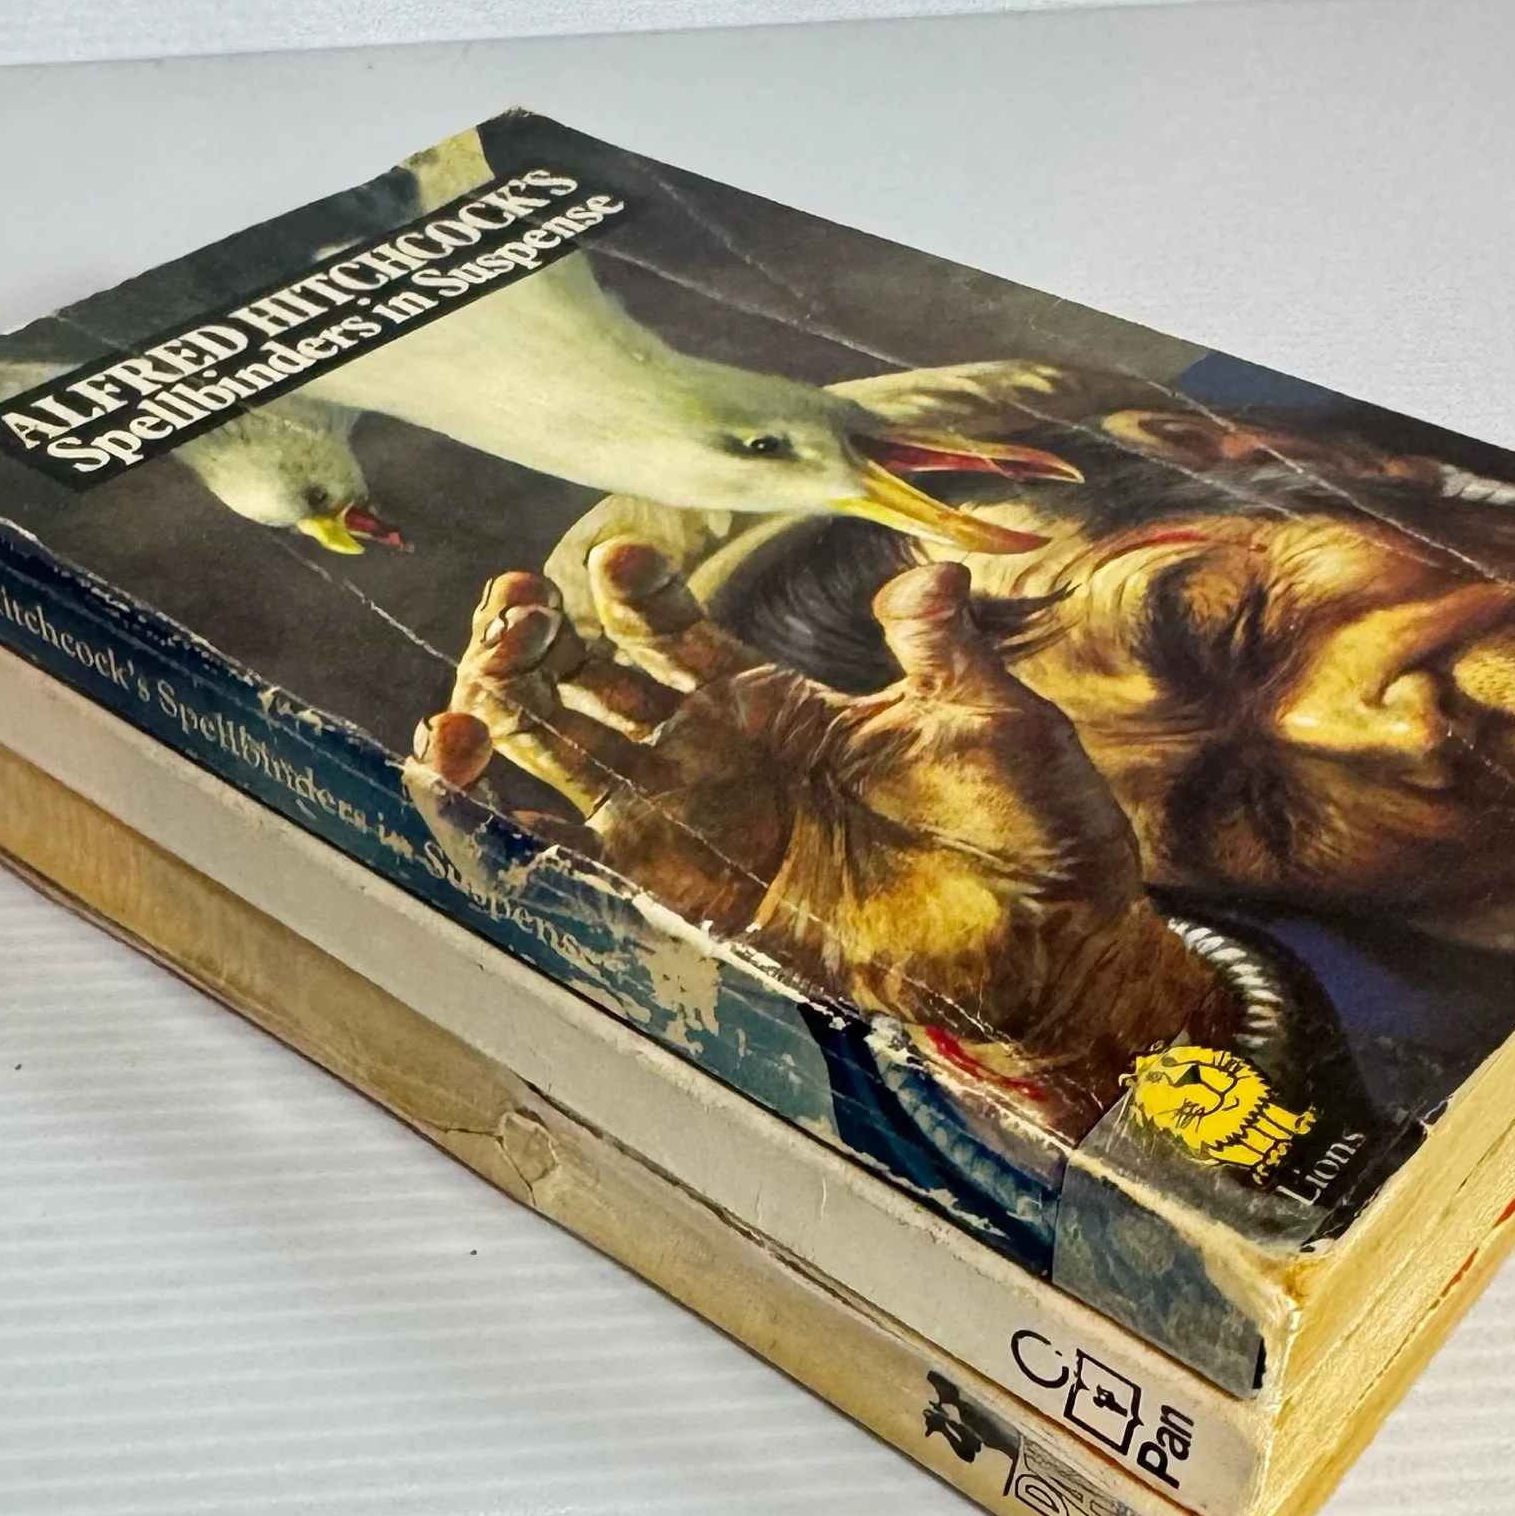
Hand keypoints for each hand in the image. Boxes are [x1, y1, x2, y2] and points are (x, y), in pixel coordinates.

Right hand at [406, 540, 1233, 1135]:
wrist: (1049, 955)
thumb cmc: (1038, 830)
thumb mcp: (993, 718)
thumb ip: (938, 648)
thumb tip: (929, 573)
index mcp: (784, 705)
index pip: (676, 632)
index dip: (633, 594)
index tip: (613, 559)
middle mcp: (726, 762)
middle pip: (598, 688)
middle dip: (541, 643)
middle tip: (513, 604)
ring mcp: (703, 832)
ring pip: (572, 761)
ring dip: (512, 716)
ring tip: (471, 684)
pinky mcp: (696, 902)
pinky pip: (585, 860)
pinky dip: (516, 823)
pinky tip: (465, 781)